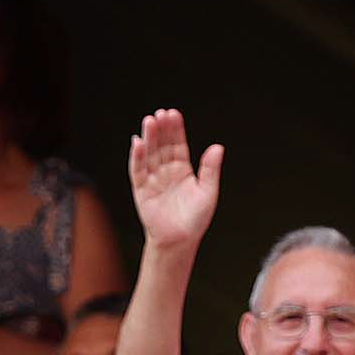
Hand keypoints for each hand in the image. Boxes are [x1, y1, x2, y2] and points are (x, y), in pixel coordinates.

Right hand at [128, 109, 221, 251]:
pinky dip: (137, 157)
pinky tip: (138, 142)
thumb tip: (217, 147)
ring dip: (149, 138)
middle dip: (161, 130)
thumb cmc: (195, 219)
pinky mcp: (141, 190)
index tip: (173, 114)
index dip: (175, 130)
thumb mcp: (208, 192)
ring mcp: (153, 180)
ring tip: (149, 122)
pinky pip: (138, 171)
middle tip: (160, 114)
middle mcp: (166, 172)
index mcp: (183, 170)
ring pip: (150, 155)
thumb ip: (210, 169)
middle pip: (162, 146)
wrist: (179, 240)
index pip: (178, 145)